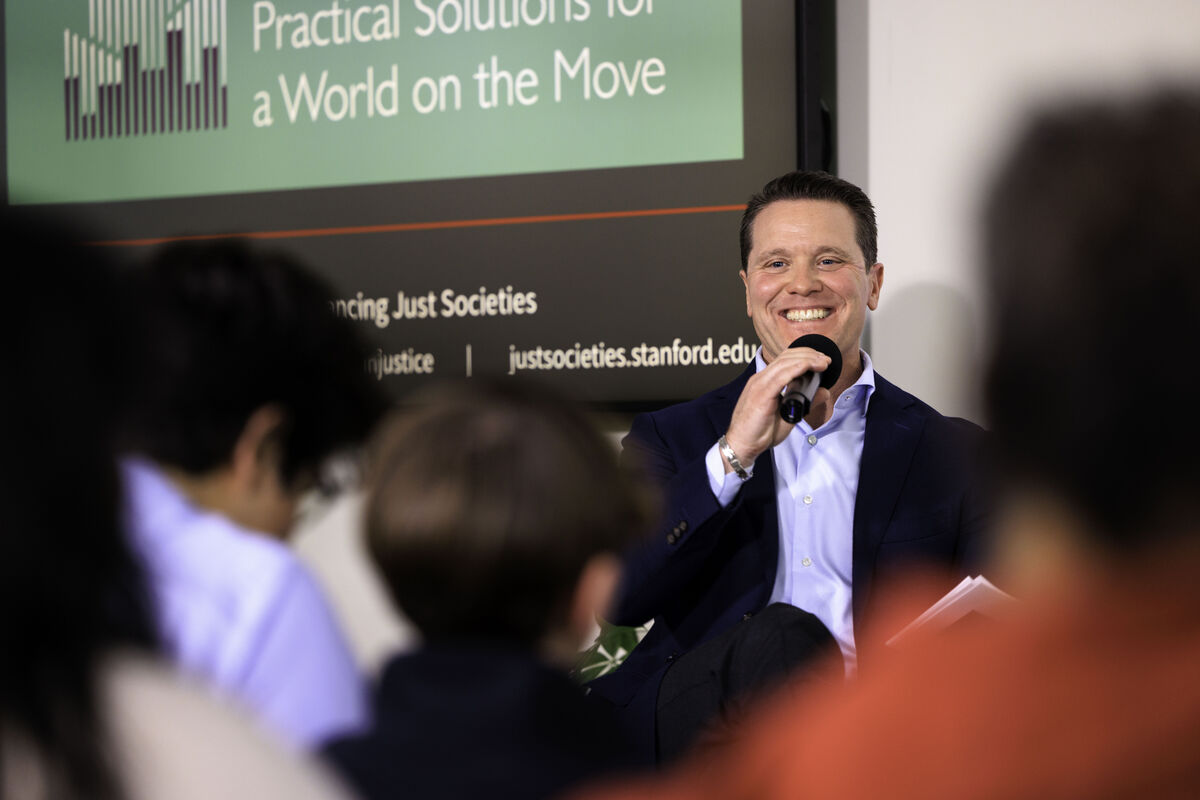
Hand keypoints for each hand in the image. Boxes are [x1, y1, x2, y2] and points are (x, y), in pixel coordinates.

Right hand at [723, 348, 832, 468]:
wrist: (742, 445)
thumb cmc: (759, 433)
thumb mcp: (789, 415)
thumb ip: (806, 402)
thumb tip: (823, 391)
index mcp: (764, 382)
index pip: (784, 359)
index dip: (804, 355)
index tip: (821, 360)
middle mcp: (760, 379)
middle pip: (786, 357)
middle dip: (809, 354)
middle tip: (826, 359)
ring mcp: (759, 385)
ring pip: (785, 363)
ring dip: (807, 359)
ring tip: (823, 362)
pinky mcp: (761, 394)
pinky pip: (781, 376)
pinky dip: (798, 368)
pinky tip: (810, 367)